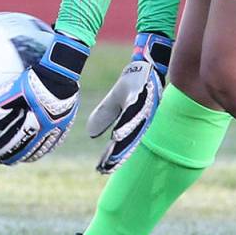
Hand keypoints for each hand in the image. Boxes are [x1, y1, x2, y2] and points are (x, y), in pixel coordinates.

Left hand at [0, 30, 88, 164]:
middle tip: (3, 161)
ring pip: (43, 148)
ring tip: (23, 158)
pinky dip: (45, 147)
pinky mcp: (66, 123)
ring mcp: (59, 128)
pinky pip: (55, 141)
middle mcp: (47, 129)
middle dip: (14, 157)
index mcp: (34, 123)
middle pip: (29, 150)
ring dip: (30, 155)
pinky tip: (42, 147)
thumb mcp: (13, 90)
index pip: (14, 142)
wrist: (62, 73)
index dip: (1, 150)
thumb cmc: (36, 80)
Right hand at [86, 32, 172, 173]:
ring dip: (122, 140)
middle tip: (106, 168)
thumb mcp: (114, 102)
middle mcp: (141, 117)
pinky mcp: (142, 94)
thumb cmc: (132, 84)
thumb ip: (104, 116)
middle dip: (118, 154)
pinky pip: (133, 109)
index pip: (122, 143)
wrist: (145, 64)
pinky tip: (118, 133)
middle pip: (129, 140)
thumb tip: (91, 133)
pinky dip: (126, 122)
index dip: (113, 157)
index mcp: (134, 121)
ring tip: (111, 152)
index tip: (101, 170)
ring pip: (132, 127)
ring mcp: (144, 106)